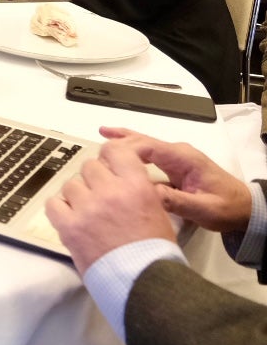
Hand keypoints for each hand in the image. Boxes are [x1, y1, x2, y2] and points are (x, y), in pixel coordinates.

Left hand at [45, 145, 175, 274]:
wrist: (144, 282)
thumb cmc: (155, 250)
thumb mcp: (158, 211)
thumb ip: (137, 189)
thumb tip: (118, 176)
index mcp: (136, 186)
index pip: (114, 150)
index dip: (109, 155)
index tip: (109, 164)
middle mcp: (110, 192)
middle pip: (89, 166)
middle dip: (94, 178)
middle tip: (100, 195)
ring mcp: (87, 208)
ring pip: (70, 184)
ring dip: (77, 195)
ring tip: (88, 212)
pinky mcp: (69, 227)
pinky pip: (53, 204)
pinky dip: (60, 209)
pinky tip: (71, 219)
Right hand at [99, 127, 253, 233]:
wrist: (245, 210)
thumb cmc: (227, 208)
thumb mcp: (203, 209)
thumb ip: (176, 201)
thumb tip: (145, 194)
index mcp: (184, 158)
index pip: (148, 146)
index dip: (125, 149)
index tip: (107, 159)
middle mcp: (179, 153)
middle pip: (144, 141)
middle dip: (120, 140)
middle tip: (97, 145)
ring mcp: (177, 158)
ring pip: (145, 144)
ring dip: (124, 140)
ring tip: (102, 134)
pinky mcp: (175, 165)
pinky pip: (149, 153)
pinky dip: (132, 149)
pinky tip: (120, 150)